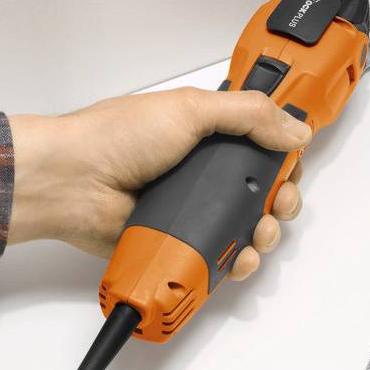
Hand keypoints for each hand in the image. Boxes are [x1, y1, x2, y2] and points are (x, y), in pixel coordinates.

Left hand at [6, 86, 311, 280]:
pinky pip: (217, 255)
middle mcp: (200, 172)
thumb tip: (295, 129)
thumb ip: (248, 114)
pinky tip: (240, 258)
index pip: (260, 146)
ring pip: (245, 228)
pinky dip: (236, 260)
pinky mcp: (178, 242)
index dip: (283, 158)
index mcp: (205, 134)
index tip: (293, 167)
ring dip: (264, 234)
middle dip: (282, 200)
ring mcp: (190, 209)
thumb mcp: (190, 108)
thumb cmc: (118, 136)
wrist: (73, 181)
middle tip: (280, 204)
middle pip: (261, 191)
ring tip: (260, 234)